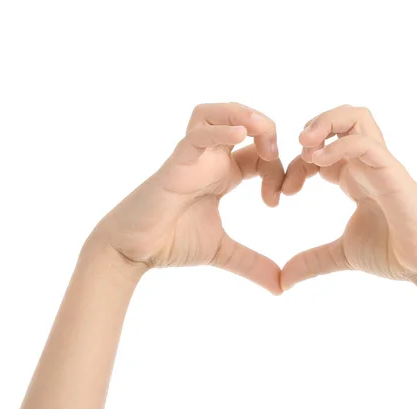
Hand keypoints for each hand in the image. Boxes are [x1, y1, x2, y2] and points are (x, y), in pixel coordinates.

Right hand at [89, 103, 284, 293]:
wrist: (134, 251)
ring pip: (216, 114)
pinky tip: (241, 136)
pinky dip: (220, 130)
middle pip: (243, 122)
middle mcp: (209, 159)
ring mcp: (192, 157)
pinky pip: (198, 134)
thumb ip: (253, 264)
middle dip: (268, 132)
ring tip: (262, 132)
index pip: (260, 153)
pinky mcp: (176, 162)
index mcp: (223, 173)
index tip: (280, 199)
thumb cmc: (172, 242)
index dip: (278, 168)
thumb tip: (282, 287)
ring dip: (244, 115)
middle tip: (277, 157)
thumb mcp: (224, 252)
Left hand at [280, 105, 416, 289]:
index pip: (319, 150)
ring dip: (325, 122)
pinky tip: (318, 163)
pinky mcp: (392, 173)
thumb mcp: (341, 255)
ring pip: (356, 118)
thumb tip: (283, 281)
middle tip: (293, 152)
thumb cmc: (394, 254)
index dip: (294, 164)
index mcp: (354, 177)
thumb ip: (312, 262)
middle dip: (312, 125)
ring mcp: (380, 165)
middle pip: (342, 118)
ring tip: (304, 145)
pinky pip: (366, 144)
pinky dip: (339, 145)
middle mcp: (366, 165)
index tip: (279, 195)